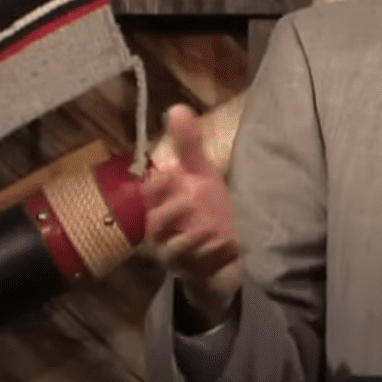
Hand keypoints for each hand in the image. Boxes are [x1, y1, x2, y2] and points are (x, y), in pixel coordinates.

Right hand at [144, 104, 243, 322]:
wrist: (222, 253)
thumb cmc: (203, 210)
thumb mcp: (200, 176)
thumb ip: (189, 147)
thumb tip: (177, 108)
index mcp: (160, 206)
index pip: (150, 195)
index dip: (156, 187)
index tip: (168, 174)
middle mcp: (162, 233)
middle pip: (157, 225)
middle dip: (171, 213)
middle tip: (189, 200)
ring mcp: (178, 256)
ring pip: (177, 250)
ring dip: (192, 238)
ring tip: (209, 228)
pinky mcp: (197, 273)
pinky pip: (203, 267)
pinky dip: (216, 256)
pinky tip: (231, 245)